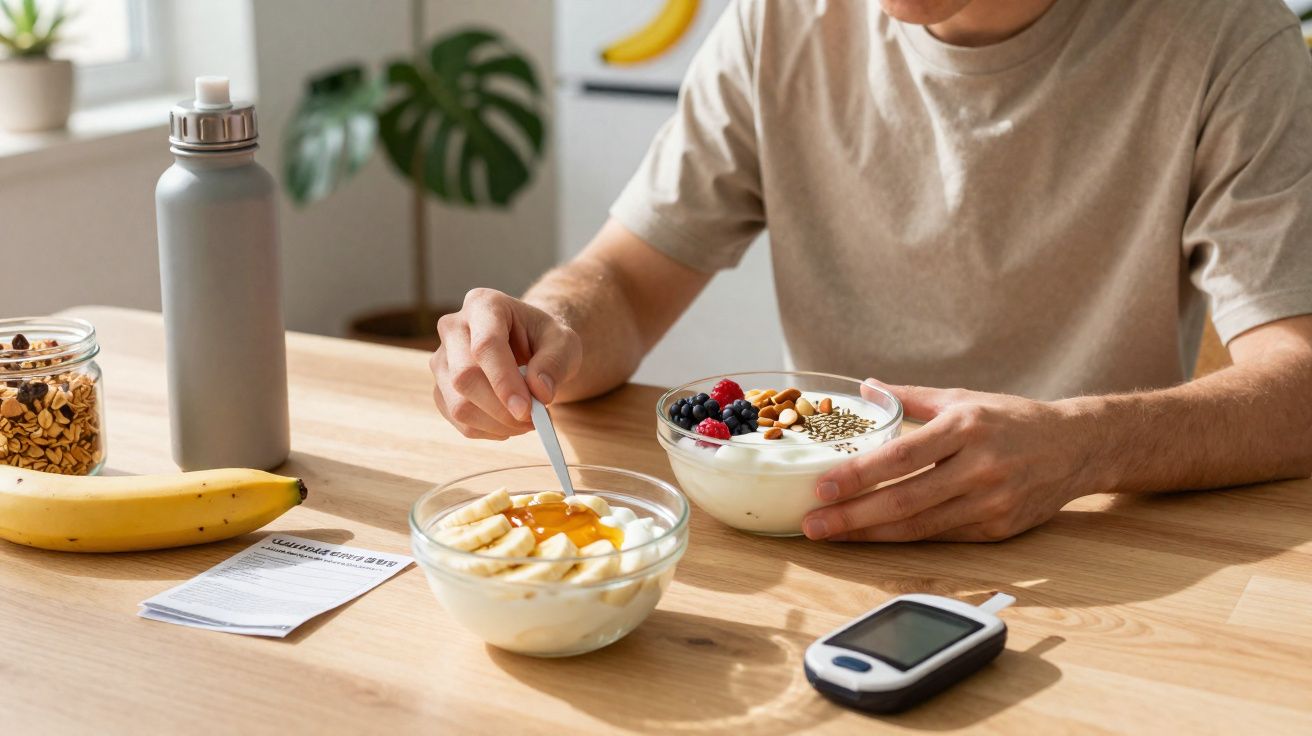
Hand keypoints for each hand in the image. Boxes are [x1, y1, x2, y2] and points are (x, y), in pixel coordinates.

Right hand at [430, 288, 581, 439]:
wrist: (527, 346)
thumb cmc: (544, 340)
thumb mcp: (564, 343)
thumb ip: (555, 362)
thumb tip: (540, 392)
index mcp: (484, 305)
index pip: (486, 346)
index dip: (504, 381)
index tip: (527, 409)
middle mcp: (453, 328)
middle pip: (465, 378)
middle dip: (502, 409)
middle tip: (534, 419)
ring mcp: (441, 360)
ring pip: (458, 404)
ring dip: (497, 424)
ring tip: (526, 421)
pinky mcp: (440, 388)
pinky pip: (458, 420)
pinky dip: (488, 430)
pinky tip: (508, 422)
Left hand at [801, 379, 1094, 541]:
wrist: (1077, 447)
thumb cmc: (1012, 419)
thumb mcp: (963, 397)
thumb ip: (912, 397)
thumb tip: (866, 387)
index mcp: (965, 426)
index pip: (901, 456)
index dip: (859, 475)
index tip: (822, 487)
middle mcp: (980, 466)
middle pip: (905, 499)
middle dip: (853, 516)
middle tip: (814, 524)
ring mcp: (991, 501)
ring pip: (919, 526)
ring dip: (870, 535)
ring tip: (832, 535)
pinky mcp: (998, 528)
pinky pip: (941, 537)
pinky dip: (903, 540)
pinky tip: (872, 538)